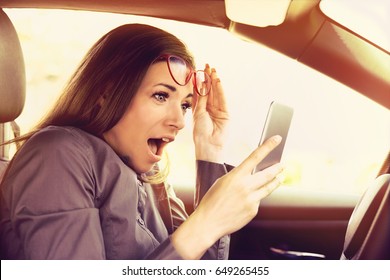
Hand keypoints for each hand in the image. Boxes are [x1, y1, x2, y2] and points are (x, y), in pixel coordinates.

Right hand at [171, 135, 283, 258]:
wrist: (208, 222)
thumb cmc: (212, 201)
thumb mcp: (222, 182)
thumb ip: (237, 177)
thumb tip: (251, 174)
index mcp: (236, 176)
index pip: (255, 156)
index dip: (268, 146)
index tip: (277, 139)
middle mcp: (246, 186)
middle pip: (268, 173)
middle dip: (278, 167)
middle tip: (283, 164)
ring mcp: (251, 199)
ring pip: (269, 187)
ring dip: (276, 181)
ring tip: (280, 177)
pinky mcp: (253, 210)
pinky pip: (258, 201)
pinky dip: (256, 198)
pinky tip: (249, 200)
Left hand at [192, 65, 228, 162]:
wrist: (208, 145)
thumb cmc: (200, 133)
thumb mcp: (198, 113)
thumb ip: (201, 99)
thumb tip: (201, 84)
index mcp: (199, 109)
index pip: (199, 92)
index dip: (199, 82)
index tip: (197, 70)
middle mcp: (209, 109)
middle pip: (208, 90)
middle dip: (208, 78)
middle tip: (207, 66)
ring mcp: (217, 111)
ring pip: (216, 93)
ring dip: (214, 82)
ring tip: (213, 71)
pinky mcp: (225, 114)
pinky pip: (222, 99)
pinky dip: (220, 90)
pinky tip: (218, 81)